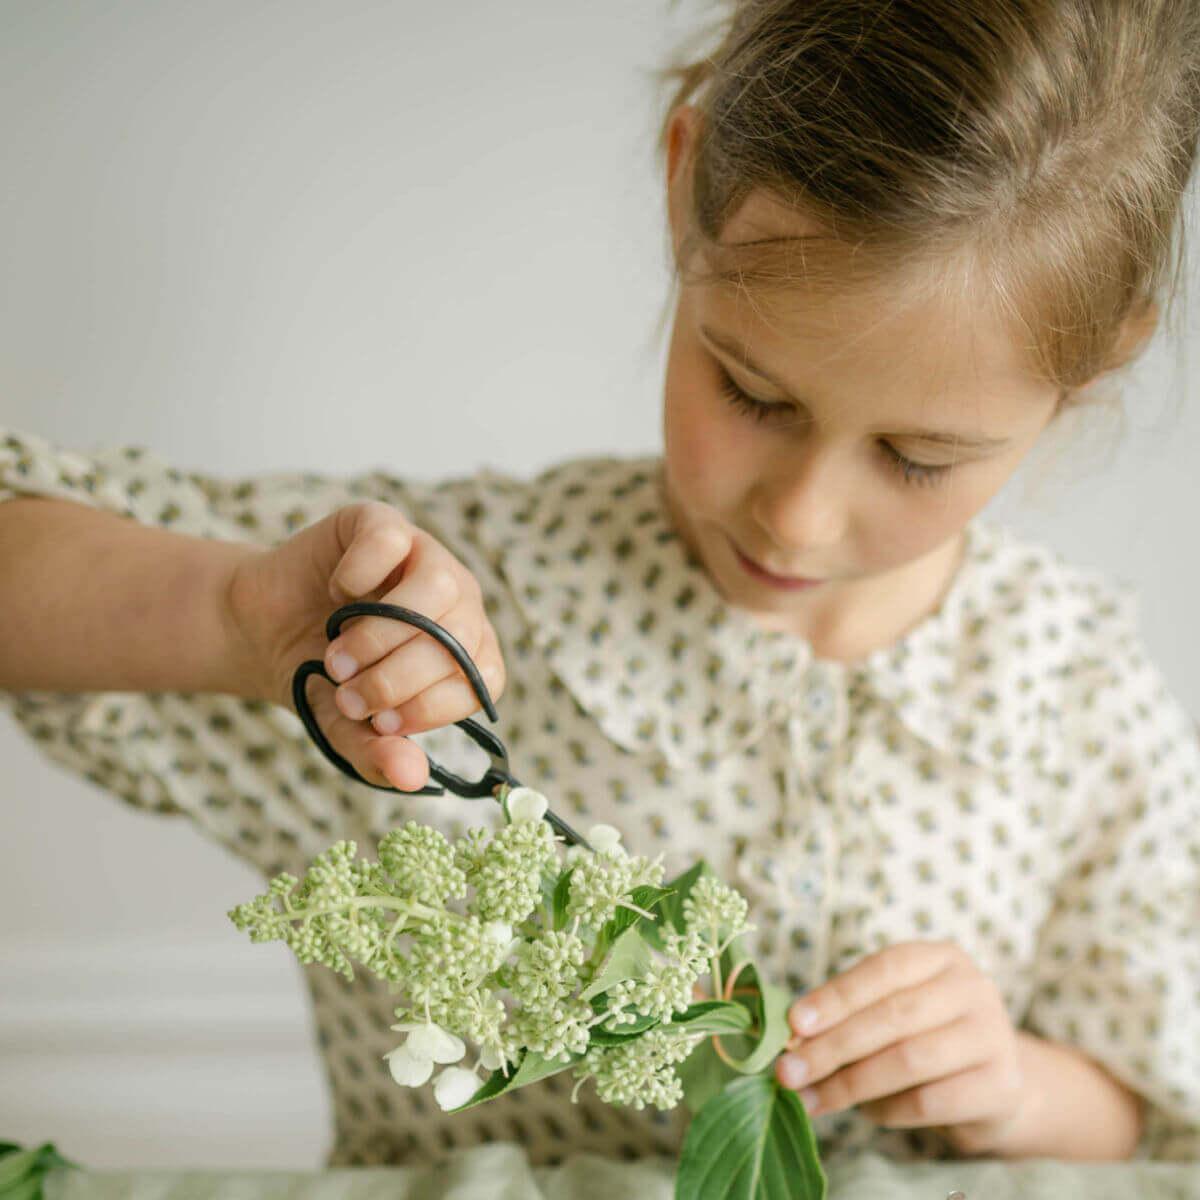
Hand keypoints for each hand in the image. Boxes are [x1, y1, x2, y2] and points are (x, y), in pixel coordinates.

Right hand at [227, 500, 505, 791]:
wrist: (261, 630)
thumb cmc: (321, 679)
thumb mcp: (347, 726)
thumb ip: (379, 752)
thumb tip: (411, 777)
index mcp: (465, 650)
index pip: (483, 677)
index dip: (435, 705)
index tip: (384, 722)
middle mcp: (458, 601)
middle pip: (460, 635)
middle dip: (397, 677)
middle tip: (348, 694)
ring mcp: (425, 556)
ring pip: (439, 588)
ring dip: (381, 634)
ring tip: (338, 658)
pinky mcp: (382, 523)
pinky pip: (391, 543)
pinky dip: (358, 577)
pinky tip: (335, 596)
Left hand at [774, 939, 1025, 1155]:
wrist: (997, 1086)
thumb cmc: (927, 1037)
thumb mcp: (893, 1012)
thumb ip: (848, 1017)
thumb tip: (792, 1040)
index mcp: (939, 957)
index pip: (882, 969)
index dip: (835, 996)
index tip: (793, 1023)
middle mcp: (972, 988)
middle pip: (893, 1016)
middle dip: (832, 1047)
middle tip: (787, 1072)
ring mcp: (993, 1035)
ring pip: (909, 1059)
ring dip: (850, 1084)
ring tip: (811, 1099)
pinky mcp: (1001, 1085)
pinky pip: (930, 1101)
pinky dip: (887, 1109)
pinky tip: (865, 1114)